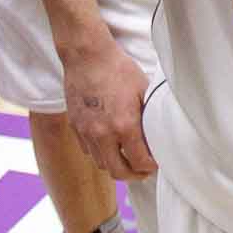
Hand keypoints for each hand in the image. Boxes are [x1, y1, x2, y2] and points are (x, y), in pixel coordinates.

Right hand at [61, 35, 156, 180]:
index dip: (150, 167)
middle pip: (117, 172)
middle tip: (143, 171)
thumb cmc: (119, 70)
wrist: (87, 57)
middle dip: (133, 175)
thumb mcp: (144, 91)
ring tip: (128, 159)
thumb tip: (157, 135)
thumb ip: (149, 117)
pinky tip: (110, 145)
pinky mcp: (75, 128)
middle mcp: (103, 134)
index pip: (139, 162)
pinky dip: (100, 154)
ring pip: (101, 163)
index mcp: (124, 126)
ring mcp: (86, 132)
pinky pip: (88, 151)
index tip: (156, 164)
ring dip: (115, 165)